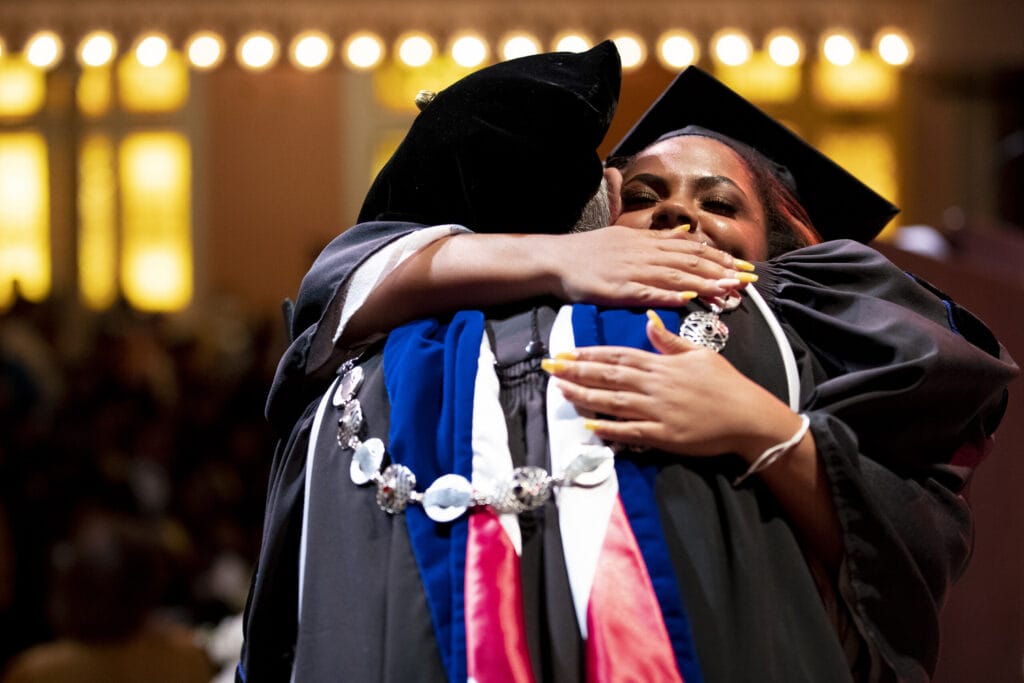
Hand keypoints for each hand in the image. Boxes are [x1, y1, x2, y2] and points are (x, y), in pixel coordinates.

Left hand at [543, 312, 798, 458]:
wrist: (748, 416)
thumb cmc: (726, 383)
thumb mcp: (700, 354)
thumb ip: (670, 341)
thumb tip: (649, 320)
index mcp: (662, 364)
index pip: (618, 356)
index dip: (590, 354)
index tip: (567, 352)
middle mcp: (655, 385)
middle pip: (609, 376)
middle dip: (577, 371)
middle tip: (550, 368)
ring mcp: (657, 411)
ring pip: (613, 401)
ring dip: (584, 395)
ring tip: (561, 390)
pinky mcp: (663, 435)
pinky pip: (630, 431)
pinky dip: (609, 428)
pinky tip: (588, 424)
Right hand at [545, 226, 756, 307]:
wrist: (555, 259)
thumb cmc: (587, 252)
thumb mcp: (624, 236)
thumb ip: (657, 237)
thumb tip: (685, 233)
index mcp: (647, 241)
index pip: (692, 248)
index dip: (720, 257)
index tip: (742, 267)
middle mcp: (644, 253)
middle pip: (690, 261)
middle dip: (721, 271)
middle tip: (747, 281)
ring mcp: (631, 271)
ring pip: (675, 276)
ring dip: (704, 284)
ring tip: (728, 291)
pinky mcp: (617, 289)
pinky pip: (647, 292)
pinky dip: (668, 296)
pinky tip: (688, 300)